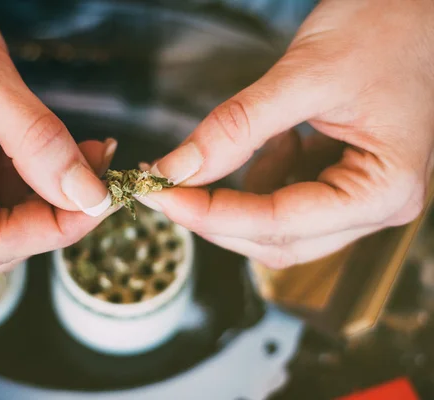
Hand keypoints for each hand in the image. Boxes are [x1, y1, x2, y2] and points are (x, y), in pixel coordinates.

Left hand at [138, 0, 433, 267]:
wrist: (417, 7)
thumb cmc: (386, 26)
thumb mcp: (306, 74)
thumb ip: (238, 127)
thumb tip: (178, 169)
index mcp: (385, 189)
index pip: (282, 224)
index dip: (215, 215)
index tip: (165, 199)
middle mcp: (378, 206)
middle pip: (278, 239)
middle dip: (218, 216)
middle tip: (169, 188)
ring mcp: (361, 197)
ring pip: (279, 227)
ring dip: (241, 196)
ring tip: (254, 138)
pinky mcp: (343, 182)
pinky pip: (288, 201)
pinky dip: (263, 178)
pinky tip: (277, 138)